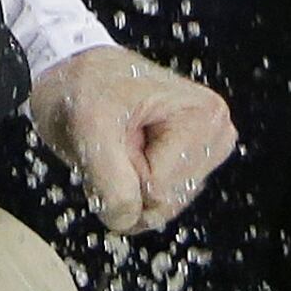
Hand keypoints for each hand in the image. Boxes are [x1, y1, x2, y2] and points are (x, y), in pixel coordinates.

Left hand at [28, 44, 234, 235]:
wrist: (74, 70)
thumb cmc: (83, 86)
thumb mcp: (86, 125)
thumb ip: (109, 180)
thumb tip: (125, 220)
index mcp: (203, 117)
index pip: (158, 189)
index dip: (120, 171)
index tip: (110, 132)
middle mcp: (216, 135)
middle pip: (165, 202)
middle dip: (126, 182)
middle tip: (110, 139)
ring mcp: (205, 152)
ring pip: (161, 207)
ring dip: (126, 184)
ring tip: (116, 142)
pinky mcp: (190, 166)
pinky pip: (157, 203)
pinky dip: (131, 186)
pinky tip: (124, 153)